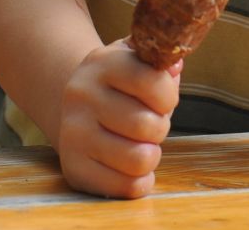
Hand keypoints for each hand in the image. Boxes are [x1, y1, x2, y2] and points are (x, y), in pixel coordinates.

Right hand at [55, 40, 180, 199]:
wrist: (75, 106)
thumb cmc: (120, 86)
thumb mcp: (137, 61)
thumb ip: (161, 62)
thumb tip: (175, 67)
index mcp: (102, 63)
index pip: (153, 82)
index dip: (168, 97)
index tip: (163, 100)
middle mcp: (81, 95)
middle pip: (147, 125)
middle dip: (160, 128)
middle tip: (150, 124)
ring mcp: (73, 133)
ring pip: (139, 159)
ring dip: (151, 155)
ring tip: (142, 145)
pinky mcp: (73, 167)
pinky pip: (126, 186)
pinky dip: (140, 181)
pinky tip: (133, 167)